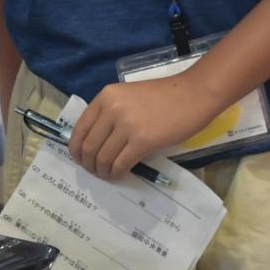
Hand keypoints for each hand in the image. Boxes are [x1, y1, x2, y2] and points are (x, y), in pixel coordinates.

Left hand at [71, 72, 224, 179]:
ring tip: (109, 175)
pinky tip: (120, 175)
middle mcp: (111, 109)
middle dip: (89, 164)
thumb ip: (111, 113)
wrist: (193, 94)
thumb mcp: (129, 96)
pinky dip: (117, 173)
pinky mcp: (142, 141)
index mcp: (106, 96)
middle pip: (88, 146)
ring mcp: (126, 125)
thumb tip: (96, 141)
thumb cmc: (164, 95)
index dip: (76, 149)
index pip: (80, 128)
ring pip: (103, 158)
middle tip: (96, 171)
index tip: (81, 160)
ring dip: (102, 172)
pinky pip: (120, 164)